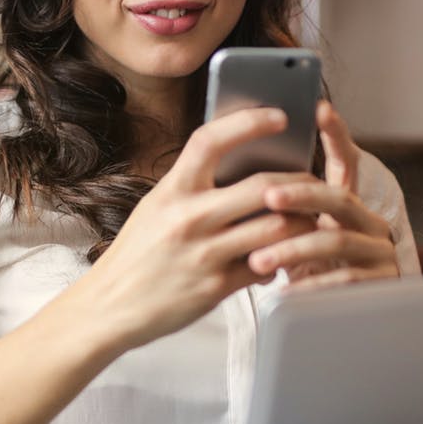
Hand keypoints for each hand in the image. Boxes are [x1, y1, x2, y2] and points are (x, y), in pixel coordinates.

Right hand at [65, 108, 318, 352]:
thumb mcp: (156, 207)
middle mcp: (188, 218)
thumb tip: (239, 164)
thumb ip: (193, 186)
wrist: (109, 306)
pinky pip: (265, 267)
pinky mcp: (215, 287)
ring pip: (276, 228)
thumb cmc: (137, 254)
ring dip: (301, 223)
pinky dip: (280, 260)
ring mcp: (204, 254)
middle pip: (263, 188)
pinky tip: (280, 258)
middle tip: (313, 183)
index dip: (249, 122)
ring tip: (307, 221)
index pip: (211, 140)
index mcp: (172, 191)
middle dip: (298, 184)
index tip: (279, 117)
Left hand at [246, 101, 400, 292]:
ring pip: (336, 239)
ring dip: (294, 248)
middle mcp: (369, 221)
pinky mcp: (380, 284)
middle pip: (338, 197)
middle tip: (267, 196)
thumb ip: (276, 209)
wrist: (327, 319)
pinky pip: (344, 279)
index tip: (320, 109)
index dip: (336, 135)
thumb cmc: (300, 272)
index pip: (344, 162)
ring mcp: (378, 251)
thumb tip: (234, 173)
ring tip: (258, 260)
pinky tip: (284, 292)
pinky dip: (311, 286)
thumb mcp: (288, 237)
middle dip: (301, 195)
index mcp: (346, 204)